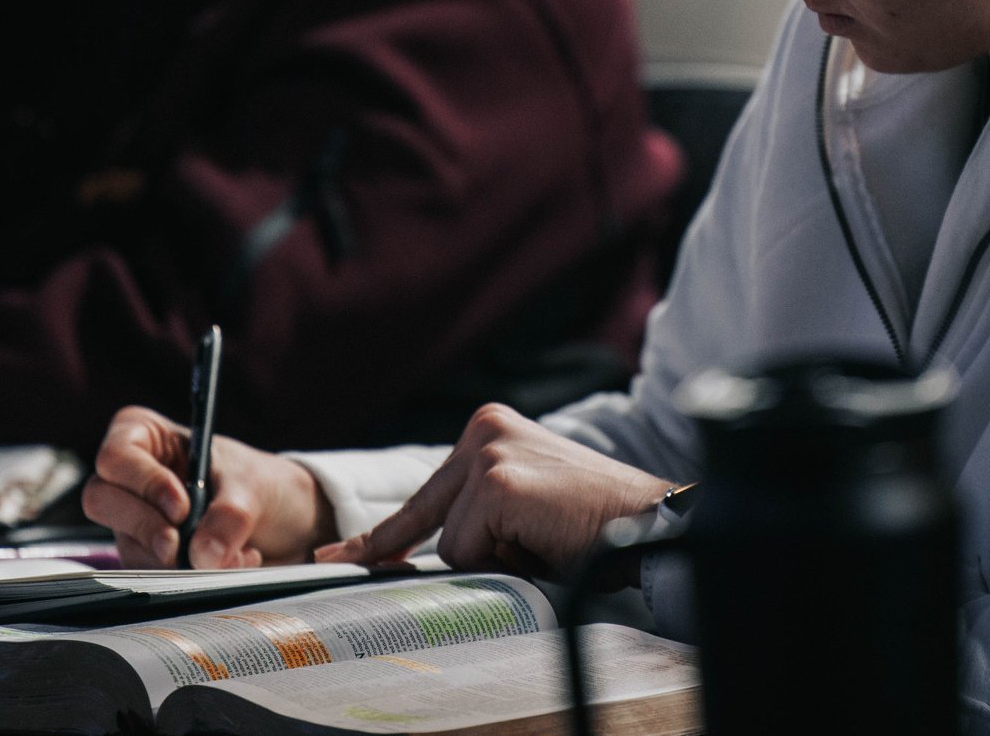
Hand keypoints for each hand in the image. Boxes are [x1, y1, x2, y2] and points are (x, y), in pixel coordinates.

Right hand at [82, 408, 334, 569]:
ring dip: (176, 560)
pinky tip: (228, 564)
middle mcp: (129, 479)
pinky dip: (187, 577)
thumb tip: (203, 554)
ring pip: (126, 544)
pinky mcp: (144, 557)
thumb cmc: (252, 482)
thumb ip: (229, 515)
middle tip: (180, 545)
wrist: (274, 520)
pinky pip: (148, 575)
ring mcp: (132, 521)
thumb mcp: (250, 487)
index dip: (144, 482)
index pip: (116, 456)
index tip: (182, 507)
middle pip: (102, 500)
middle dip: (145, 526)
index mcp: (144, 437)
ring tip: (231, 553)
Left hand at [320, 404, 669, 576]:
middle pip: (425, 516)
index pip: (426, 492)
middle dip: (395, 549)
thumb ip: (479, 515)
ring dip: (496, 561)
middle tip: (344, 560)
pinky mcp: (496, 482)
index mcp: (489, 427)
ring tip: (544, 544)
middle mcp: (483, 428)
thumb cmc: (594, 525)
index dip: (383, 533)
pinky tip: (544, 542)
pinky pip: (470, 553)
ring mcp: (488, 453)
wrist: (650, 521)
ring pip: (452, 545)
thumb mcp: (525, 505)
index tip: (339, 553)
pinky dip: (507, 563)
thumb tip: (423, 557)